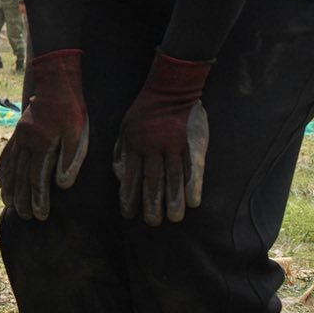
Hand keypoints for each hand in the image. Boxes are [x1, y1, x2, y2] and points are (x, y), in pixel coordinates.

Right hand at [0, 48, 89, 220]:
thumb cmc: (71, 108)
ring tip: (10, 205)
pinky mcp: (17, 133)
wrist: (54, 82)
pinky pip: (5, 156)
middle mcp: (25, 144)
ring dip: (9, 189)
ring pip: (10, 169)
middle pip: (20, 178)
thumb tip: (62, 185)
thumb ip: (70, 159)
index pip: (37, 179)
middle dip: (22, 200)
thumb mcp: (78, 132)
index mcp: (42, 145)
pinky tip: (1, 182)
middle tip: (25, 217)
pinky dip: (2, 172)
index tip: (40, 216)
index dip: (38, 199)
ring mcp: (18, 138)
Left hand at [112, 50, 211, 225]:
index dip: (129, 196)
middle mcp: (152, 148)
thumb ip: (121, 152)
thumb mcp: (125, 129)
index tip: (128, 214)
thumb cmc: (144, 111)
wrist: (169, 89)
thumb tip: (120, 176)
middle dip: (151, 203)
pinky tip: (194, 202)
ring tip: (173, 219)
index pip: (130, 176)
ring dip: (173, 200)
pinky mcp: (190, 143)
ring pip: (172, 178)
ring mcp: (173, 146)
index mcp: (133, 145)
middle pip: (151, 180)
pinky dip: (193, 185)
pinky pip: (192, 167)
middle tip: (151, 222)